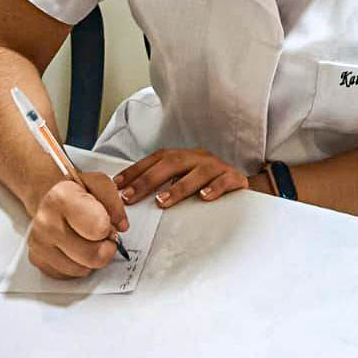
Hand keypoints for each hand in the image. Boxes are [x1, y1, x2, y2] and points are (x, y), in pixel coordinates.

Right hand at [28, 170, 128, 278]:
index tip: (107, 224)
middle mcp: (47, 221)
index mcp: (62, 198)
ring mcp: (39, 243)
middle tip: (102, 236)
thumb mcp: (98, 183)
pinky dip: (77, 264)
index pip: (99, 228)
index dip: (109, 229)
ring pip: (83, 269)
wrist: (48, 197)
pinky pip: (70, 275)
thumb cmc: (74, 192)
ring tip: (86, 239)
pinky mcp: (38, 260)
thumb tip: (121, 226)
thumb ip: (114, 201)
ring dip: (91, 258)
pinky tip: (74, 248)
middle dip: (105, 247)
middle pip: (94, 256)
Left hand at [113, 149, 247, 207]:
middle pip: (171, 163)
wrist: (240, 183)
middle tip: (131, 196)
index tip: (117, 185)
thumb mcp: (183, 178)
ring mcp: (216, 167)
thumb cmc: (206, 182)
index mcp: (183, 156)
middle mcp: (198, 157)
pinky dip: (213, 188)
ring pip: (196, 172)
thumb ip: (162, 183)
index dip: (136, 170)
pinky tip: (204, 197)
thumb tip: (131, 195)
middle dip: (148, 180)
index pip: (156, 159)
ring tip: (161, 201)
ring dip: (177, 187)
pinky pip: (224, 181)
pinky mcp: (233, 178)